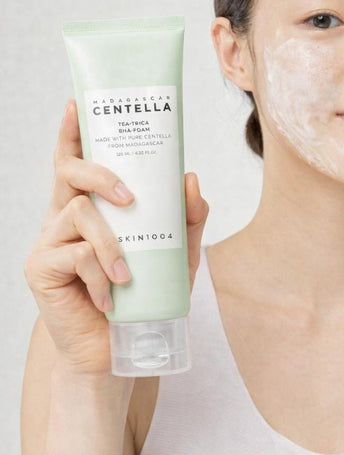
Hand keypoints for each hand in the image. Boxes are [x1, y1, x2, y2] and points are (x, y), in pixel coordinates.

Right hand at [24, 99, 208, 377]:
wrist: (116, 350)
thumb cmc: (141, 298)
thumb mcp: (175, 256)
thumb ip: (186, 220)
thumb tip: (190, 178)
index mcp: (90, 209)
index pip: (76, 163)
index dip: (72, 133)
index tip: (76, 104)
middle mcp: (63, 219)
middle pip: (69, 173)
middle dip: (101, 174)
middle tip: (129, 198)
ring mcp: (49, 243)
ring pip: (78, 214)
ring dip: (110, 243)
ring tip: (125, 275)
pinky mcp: (41, 269)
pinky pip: (74, 256)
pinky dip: (98, 276)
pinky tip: (109, 299)